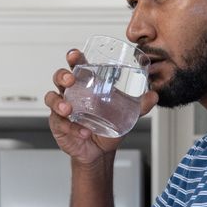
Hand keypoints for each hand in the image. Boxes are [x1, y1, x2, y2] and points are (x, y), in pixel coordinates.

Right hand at [43, 48, 158, 165]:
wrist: (100, 151)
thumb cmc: (107, 127)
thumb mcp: (124, 115)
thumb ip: (139, 106)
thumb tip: (154, 95)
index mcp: (85, 85)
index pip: (77, 66)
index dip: (74, 58)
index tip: (75, 55)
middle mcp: (71, 94)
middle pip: (59, 77)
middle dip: (62, 76)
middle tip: (70, 80)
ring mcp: (62, 109)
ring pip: (52, 98)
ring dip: (59, 102)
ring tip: (68, 109)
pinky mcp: (58, 125)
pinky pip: (59, 123)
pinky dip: (71, 128)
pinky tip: (83, 132)